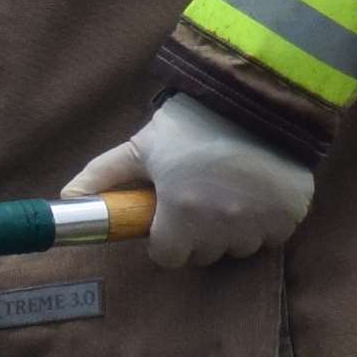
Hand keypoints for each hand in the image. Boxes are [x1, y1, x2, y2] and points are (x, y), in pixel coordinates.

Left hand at [61, 94, 316, 269]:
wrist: (257, 99)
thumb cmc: (194, 123)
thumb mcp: (143, 145)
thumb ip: (104, 173)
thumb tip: (65, 196)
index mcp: (180, 214)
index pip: (168, 257)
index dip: (165, 238)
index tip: (169, 217)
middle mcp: (221, 227)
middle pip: (204, 254)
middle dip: (198, 234)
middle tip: (199, 198)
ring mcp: (259, 223)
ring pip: (239, 247)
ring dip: (232, 230)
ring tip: (229, 192)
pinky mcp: (291, 215)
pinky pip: (273, 235)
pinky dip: (266, 221)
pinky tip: (257, 193)